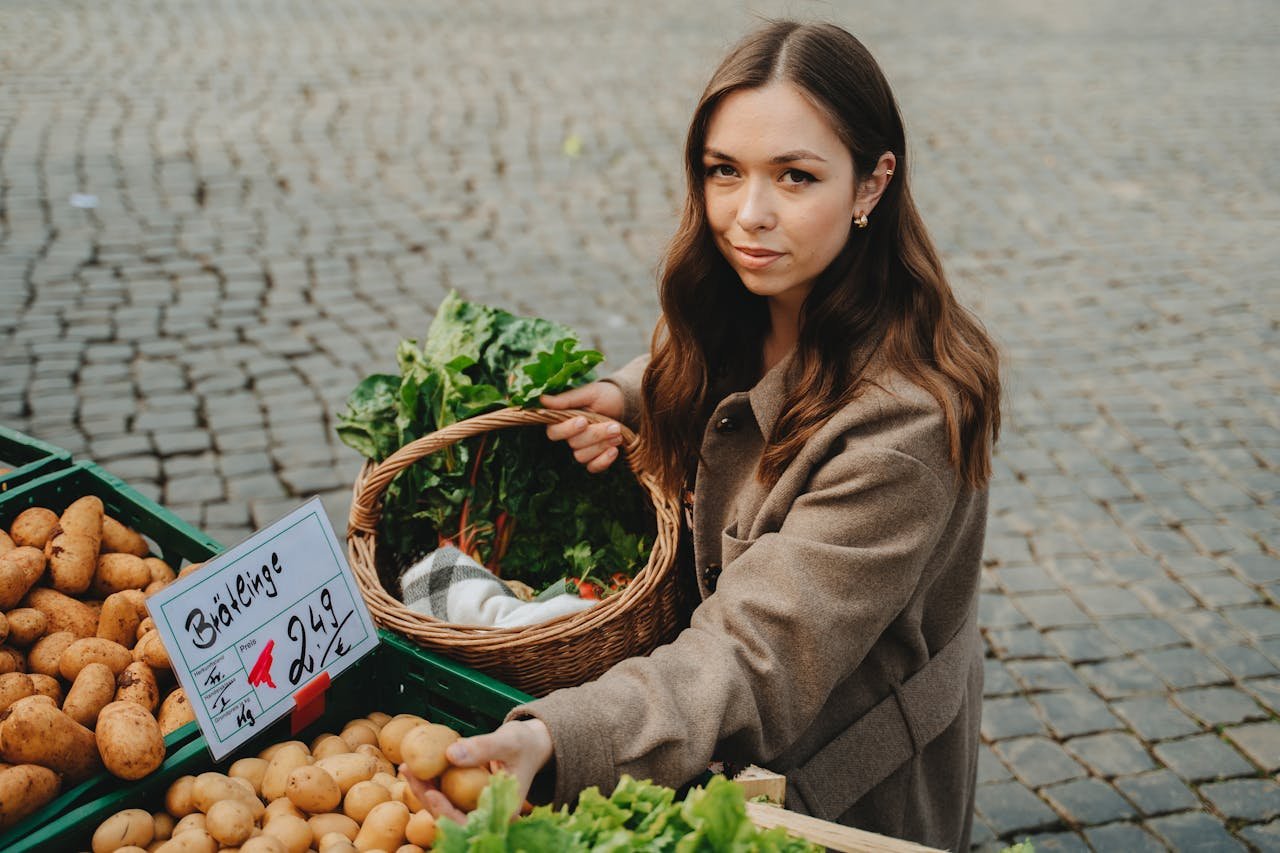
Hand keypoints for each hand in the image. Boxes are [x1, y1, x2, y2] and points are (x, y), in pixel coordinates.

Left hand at [402, 718, 553, 824]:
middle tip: (408, 772)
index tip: (430, 794)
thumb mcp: (508, 742)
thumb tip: (450, 754)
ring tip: (407, 767)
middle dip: (426, 798)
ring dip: (423, 790)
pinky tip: (415, 767)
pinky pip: (445, 795)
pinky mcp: (467, 798)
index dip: (447, 813)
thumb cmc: (525, 743)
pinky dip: (430, 782)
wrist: (530, 744)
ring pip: (444, 807)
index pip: (470, 822)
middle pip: (451, 817)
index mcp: (502, 812)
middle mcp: (487, 815)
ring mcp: (475, 808)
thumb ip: (483, 748)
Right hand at [541, 382, 626, 472]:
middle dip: (595, 435)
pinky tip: (615, 450)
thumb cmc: (605, 397)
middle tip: (614, 426)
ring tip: (618, 432)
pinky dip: (604, 460)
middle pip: (573, 444)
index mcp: (564, 420)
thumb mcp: (590, 393)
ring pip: (582, 456)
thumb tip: (543, 399)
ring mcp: (582, 449)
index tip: (584, 421)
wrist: (627, 405)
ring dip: (602, 445)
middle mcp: (570, 437)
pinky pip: (592, 467)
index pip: (554, 432)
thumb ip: (568, 399)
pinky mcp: (594, 459)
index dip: (567, 429)